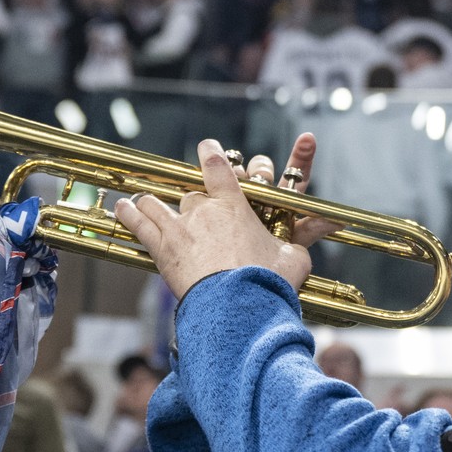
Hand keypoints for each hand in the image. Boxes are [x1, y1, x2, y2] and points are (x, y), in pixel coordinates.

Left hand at [113, 134, 320, 299]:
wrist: (238, 304)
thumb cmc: (269, 281)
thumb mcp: (294, 257)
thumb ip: (303, 239)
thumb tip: (329, 225)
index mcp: (235, 205)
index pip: (218, 168)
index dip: (211, 154)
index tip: (207, 146)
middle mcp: (204, 210)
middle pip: (191, 194)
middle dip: (193, 199)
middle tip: (194, 208)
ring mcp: (180, 227)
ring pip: (158, 202)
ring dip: (152, 201)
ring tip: (144, 200)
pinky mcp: (162, 249)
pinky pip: (139, 224)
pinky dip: (129, 214)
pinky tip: (122, 208)